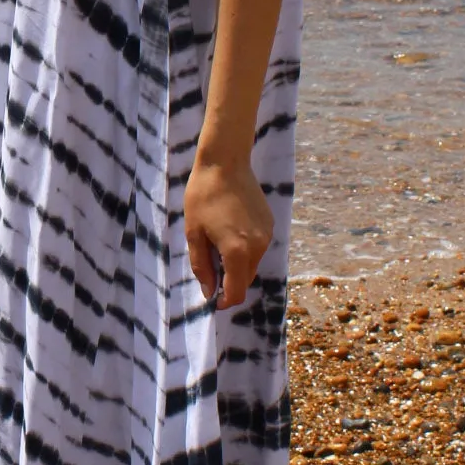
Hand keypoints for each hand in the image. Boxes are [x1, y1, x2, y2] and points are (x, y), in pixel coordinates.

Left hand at [183, 155, 273, 309]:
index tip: (213, 300)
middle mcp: (258, 247)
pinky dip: (246, 250)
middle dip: (230, 283)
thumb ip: (202, 266)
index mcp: (237, 251)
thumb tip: (209, 291)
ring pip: (253, 264)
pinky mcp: (270, 224)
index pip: (236, 291)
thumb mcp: (194, 234)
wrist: (225, 164)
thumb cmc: (203, 197)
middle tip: (211, 271)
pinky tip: (230, 232)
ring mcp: (267, 235)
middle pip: (246, 279)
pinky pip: (258, 248)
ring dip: (238, 266)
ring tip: (218, 246)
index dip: (225, 301)